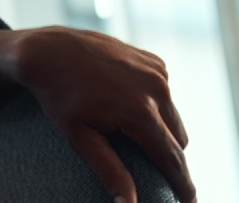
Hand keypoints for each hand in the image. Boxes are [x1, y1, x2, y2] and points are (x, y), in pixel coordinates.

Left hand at [0, 26, 194, 202]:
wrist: (49, 51)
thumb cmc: (60, 97)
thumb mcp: (79, 138)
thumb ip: (110, 171)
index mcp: (141, 112)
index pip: (171, 158)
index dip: (182, 183)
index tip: (189, 202)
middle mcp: (157, 89)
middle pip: (177, 139)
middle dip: (168, 156)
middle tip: (151, 169)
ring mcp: (158, 72)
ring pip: (174, 116)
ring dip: (162, 130)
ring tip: (133, 134)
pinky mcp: (155, 61)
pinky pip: (165, 93)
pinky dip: (155, 105)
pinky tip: (128, 103)